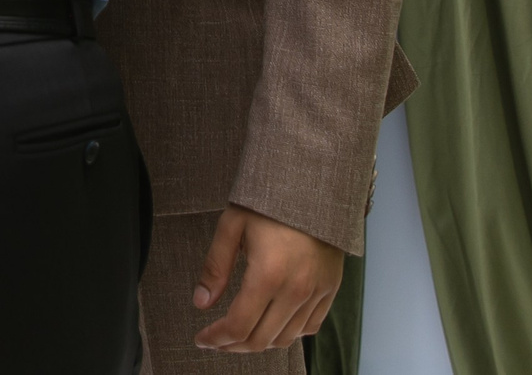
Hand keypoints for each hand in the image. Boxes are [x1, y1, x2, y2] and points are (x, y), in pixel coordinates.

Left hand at [192, 207, 345, 352]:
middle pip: (261, 339)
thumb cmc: (269, 202)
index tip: (201, 339)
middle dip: (233, 345)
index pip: (238, 325)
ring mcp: (316, 292)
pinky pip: (309, 326)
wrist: (315, 186)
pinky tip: (271, 324)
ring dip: (259, 343)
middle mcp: (296, 290)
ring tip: (239, 334)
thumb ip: (215, 267)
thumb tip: (201, 303)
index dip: (216, 338)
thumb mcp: (232, 225)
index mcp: (268, 274)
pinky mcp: (330, 290)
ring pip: (285, 339)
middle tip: (216, 339)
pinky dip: (288, 333)